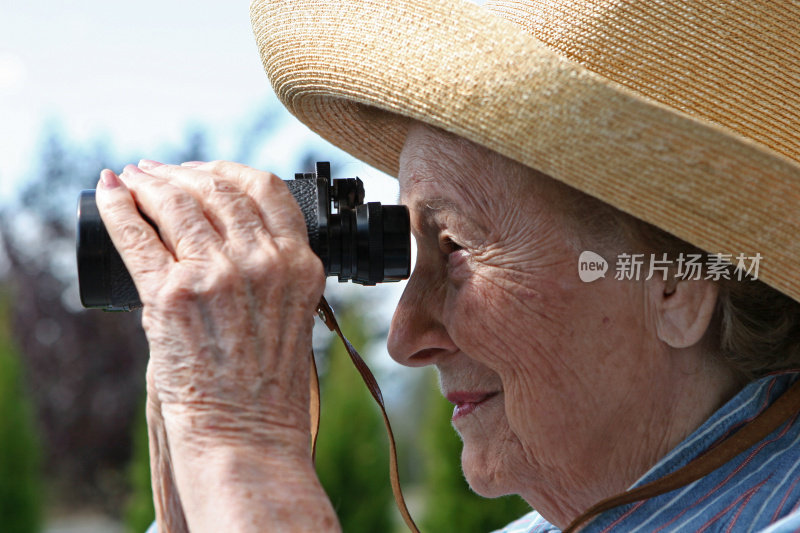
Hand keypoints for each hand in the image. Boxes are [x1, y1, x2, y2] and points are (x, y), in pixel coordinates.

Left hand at [95, 161, 334, 531]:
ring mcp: (217, 275)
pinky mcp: (172, 295)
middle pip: (218, 188)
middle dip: (183, 172)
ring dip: (150, 183)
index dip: (228, 170)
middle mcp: (263, 262)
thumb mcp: (292, 314)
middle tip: (158, 172)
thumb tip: (221, 230)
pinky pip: (137, 234)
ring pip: (178, 202)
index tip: (204, 172)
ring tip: (133, 178)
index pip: (265, 189)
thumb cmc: (269, 386)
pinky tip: (110, 191)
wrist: (247, 434)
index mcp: (300, 264)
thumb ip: (271, 268)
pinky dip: (118, 206)